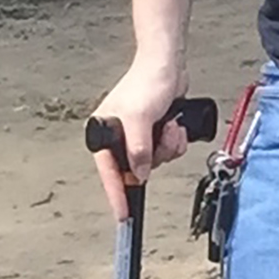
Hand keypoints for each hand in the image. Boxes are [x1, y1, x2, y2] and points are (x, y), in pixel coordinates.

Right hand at [90, 58, 188, 219]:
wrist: (168, 64)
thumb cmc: (147, 82)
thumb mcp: (140, 119)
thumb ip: (138, 150)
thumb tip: (139, 174)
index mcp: (104, 131)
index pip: (109, 171)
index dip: (116, 194)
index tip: (123, 214)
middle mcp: (119, 135)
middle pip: (135, 168)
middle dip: (154, 156)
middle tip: (161, 139)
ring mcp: (139, 134)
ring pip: (155, 161)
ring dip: (167, 147)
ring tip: (169, 127)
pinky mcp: (156, 131)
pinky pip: (166, 150)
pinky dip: (174, 141)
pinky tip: (174, 125)